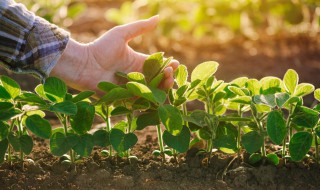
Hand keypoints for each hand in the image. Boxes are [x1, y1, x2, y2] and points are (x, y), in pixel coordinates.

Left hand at [51, 16, 178, 93]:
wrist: (84, 65)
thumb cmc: (101, 48)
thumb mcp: (121, 34)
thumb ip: (140, 27)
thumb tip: (158, 17)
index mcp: (138, 62)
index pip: (158, 66)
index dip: (168, 66)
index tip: (174, 63)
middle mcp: (137, 76)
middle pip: (158, 80)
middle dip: (167, 77)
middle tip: (170, 74)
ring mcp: (132, 88)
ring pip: (152, 91)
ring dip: (162, 88)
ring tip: (167, 82)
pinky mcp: (125, 99)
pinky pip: (140, 101)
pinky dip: (150, 99)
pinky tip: (156, 96)